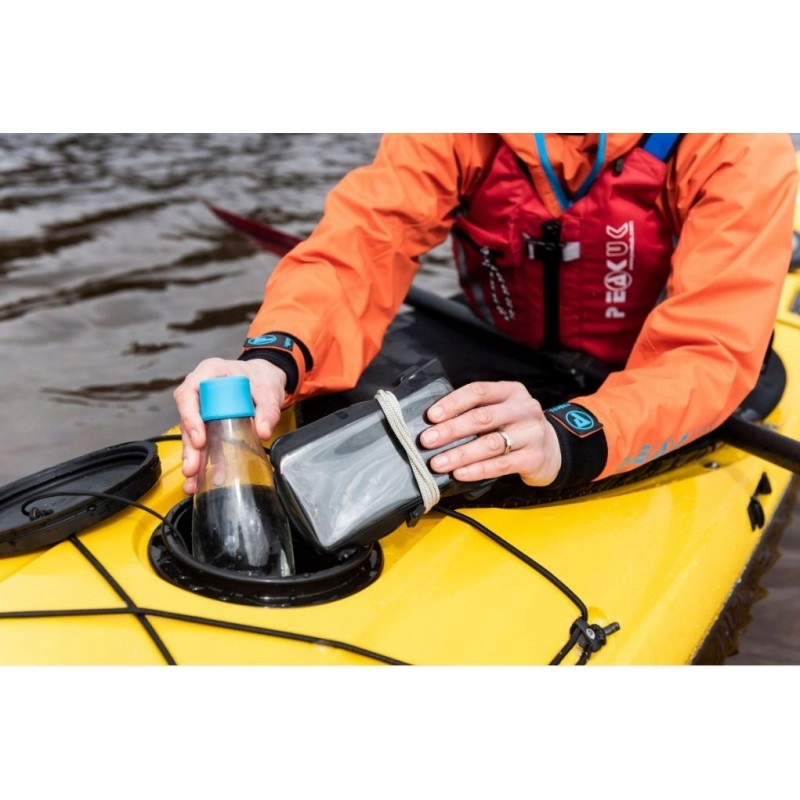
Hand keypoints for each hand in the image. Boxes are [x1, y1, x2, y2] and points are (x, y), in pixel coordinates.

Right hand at [173, 358, 287, 493]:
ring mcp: (201, 407)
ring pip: (191, 434)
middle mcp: (199, 390)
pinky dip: (202, 460)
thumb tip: (262, 431)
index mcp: (209, 372)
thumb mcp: (269, 390)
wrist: (265, 380)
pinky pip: (202, 442)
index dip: (191, 418)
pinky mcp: (207, 423)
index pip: (189, 394)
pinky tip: (199, 479)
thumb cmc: (261, 378)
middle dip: (189, 447)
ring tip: (193, 480)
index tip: (200, 440)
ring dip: (193, 458)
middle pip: (186, 419)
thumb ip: (268, 409)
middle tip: (192, 468)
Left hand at [419, 381, 561, 486]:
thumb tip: (437, 423)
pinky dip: (477, 470)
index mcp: (511, 392)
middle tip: (428, 440)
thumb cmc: (517, 428)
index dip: (453, 403)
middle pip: (482, 418)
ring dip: (460, 454)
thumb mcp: (503, 410)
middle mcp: (523, 409)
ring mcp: (531, 433)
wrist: (554, 449)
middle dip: (451, 430)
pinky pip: (501, 465)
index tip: (432, 416)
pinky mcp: (534, 457)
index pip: (478, 392)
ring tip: (438, 462)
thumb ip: (478, 411)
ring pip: (490, 443)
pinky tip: (460, 473)